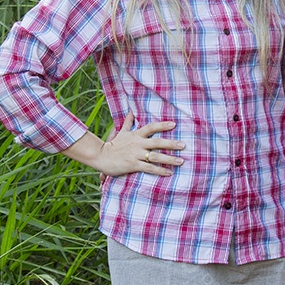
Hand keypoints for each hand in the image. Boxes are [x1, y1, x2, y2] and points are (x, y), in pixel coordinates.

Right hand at [68, 110, 183, 177]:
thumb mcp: (121, 132)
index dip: (162, 125)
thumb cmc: (112, 145)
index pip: (151, 127)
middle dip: (171, 144)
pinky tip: (169, 173)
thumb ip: (128, 123)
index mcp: (135, 135)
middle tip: (184, 145)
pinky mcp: (133, 165)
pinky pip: (149, 168)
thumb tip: (131, 111)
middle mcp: (137, 144)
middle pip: (157, 142)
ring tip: (181, 161)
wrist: (100, 156)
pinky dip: (160, 170)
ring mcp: (135, 155)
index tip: (174, 124)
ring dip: (169, 159)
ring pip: (155, 156)